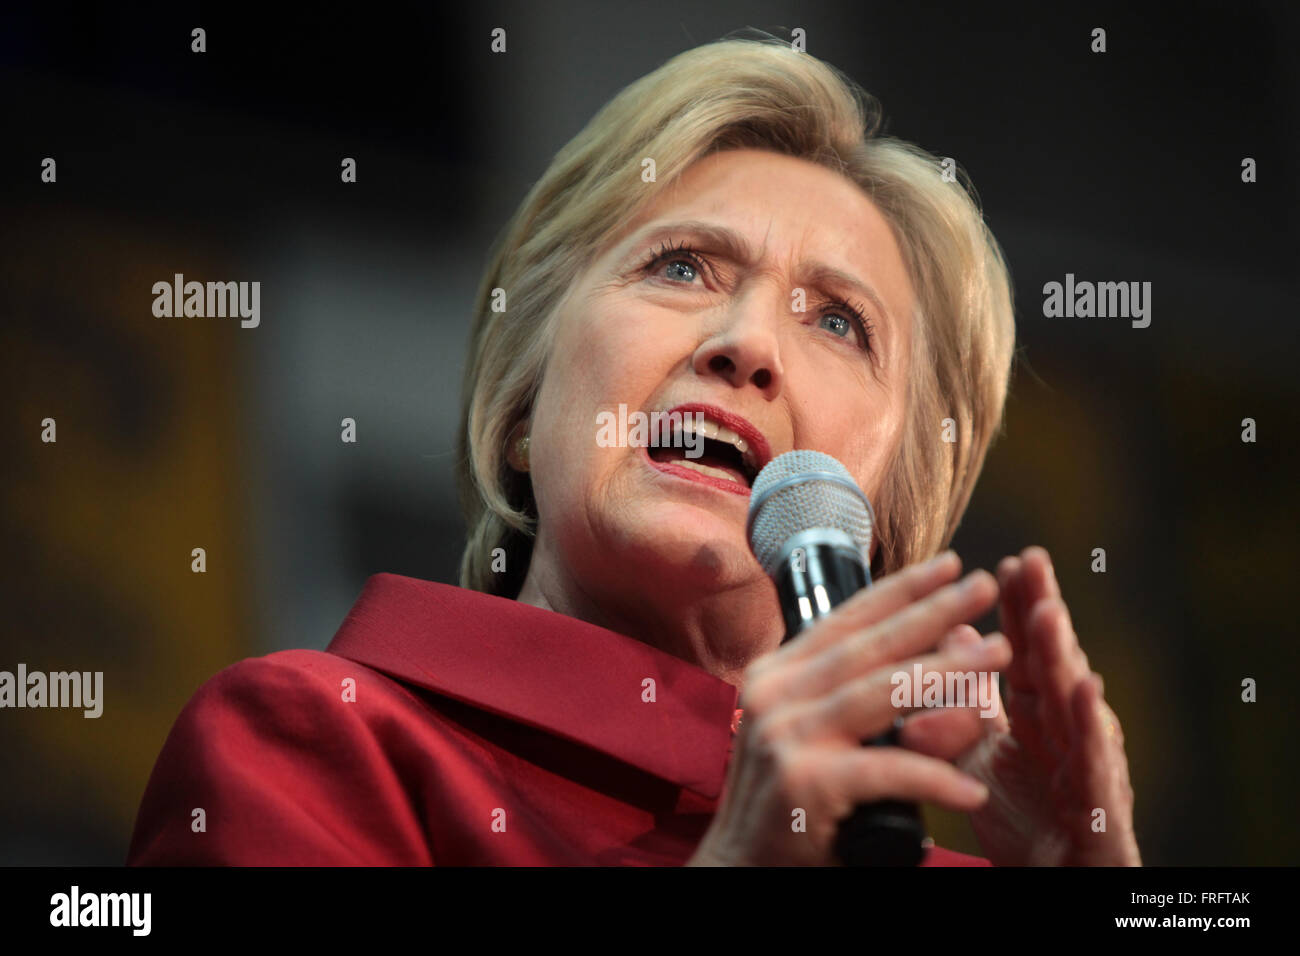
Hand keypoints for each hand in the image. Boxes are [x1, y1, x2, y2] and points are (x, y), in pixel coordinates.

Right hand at [689, 552, 1011, 865]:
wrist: (743, 868)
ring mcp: (784, 736)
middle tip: (985, 586)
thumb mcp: (821, 738)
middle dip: (933, 612)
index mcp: (777, 675)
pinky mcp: (802, 783)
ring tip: (999, 656)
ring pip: (880, 693)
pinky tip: (971, 786)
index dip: (900, 589)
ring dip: (947, 673)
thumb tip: (946, 662)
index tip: (948, 563)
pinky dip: (933, 777)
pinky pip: (884, 771)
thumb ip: (871, 705)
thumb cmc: (791, 804)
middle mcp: (774, 694)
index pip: (845, 619)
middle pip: (868, 645)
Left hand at [951, 546, 1141, 865]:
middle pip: (1051, 662)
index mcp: (1036, 716)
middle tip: (1029, 561)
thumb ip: (966, 700)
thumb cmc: (1023, 820)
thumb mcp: (980, 754)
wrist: (1049, 886)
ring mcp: (1087, 764)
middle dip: (1040, 610)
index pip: (1024, 651)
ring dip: (1061, 654)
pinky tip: (1086, 691)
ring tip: (1046, 610)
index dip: (1017, 608)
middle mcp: (1066, 731)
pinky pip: (1094, 762)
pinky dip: (1089, 726)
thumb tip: (952, 636)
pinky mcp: (1100, 805)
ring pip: (1074, 703)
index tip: (1006, 561)